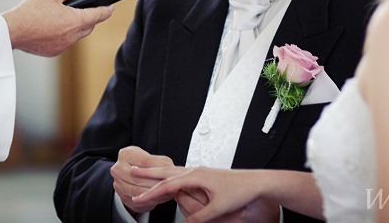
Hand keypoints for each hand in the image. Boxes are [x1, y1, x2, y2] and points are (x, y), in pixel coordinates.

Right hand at [1, 0, 112, 56]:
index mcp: (76, 21)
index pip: (99, 15)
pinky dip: (62, 35)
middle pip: (89, 26)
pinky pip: (64, 42)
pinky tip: (52, 27)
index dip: (106, 10)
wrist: (12, 31)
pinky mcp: (53, 52)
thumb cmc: (30, 11)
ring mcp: (63, 46)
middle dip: (89, 17)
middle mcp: (72, 36)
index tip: (110, 7)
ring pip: (76, 35)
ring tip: (63, 17)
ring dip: (74, 27)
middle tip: (82, 8)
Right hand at [110, 146, 177, 213]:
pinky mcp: (122, 197)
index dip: (160, 168)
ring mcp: (118, 184)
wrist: (134, 175)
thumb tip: (171, 170)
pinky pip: (138, 201)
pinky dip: (151, 201)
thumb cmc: (147, 164)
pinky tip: (162, 198)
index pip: (145, 162)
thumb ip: (162, 163)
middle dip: (158, 183)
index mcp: (126, 154)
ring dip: (155, 194)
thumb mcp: (155, 159)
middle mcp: (118, 168)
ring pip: (138, 192)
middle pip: (140, 178)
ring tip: (169, 194)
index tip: (173, 173)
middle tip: (172, 186)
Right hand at [135, 167, 271, 222]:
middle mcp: (197, 171)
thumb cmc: (240, 191)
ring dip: (157, 172)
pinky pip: (181, 174)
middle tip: (131, 171)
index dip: (151, 193)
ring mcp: (200, 172)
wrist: (256, 182)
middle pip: (166, 172)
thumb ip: (200, 217)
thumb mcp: (218, 208)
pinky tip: (168, 178)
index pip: (168, 185)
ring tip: (144, 171)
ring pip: (173, 170)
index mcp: (197, 176)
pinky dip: (169, 175)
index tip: (138, 199)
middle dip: (147, 173)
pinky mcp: (205, 175)